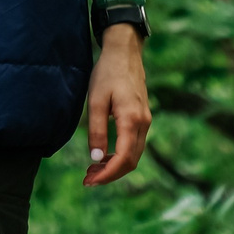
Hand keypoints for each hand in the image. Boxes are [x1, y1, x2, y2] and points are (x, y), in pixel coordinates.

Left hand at [83, 24, 150, 186]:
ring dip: (115, 166)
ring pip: (134, 155)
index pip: (123, 159)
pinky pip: (134, 145)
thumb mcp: (96, 100)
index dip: (107, 175)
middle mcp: (143, 124)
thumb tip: (96, 159)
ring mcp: (145, 121)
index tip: (90, 181)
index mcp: (132, 120)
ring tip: (93, 169)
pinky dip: (120, 155)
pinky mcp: (143, 117)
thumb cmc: (107, 73)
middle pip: (131, 162)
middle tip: (88, 179)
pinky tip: (104, 155)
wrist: (125, 52)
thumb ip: (96, 130)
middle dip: (110, 174)